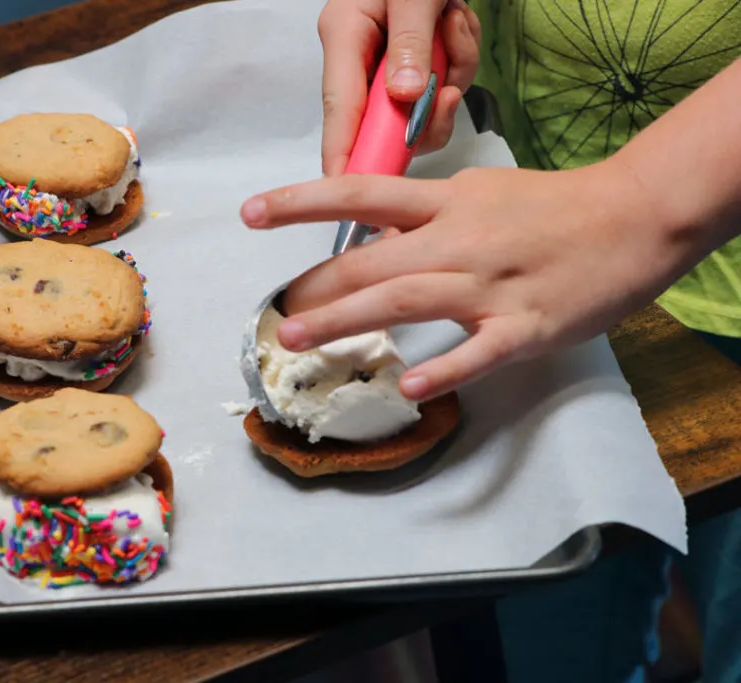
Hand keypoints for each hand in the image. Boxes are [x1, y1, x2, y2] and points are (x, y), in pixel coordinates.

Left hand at [240, 161, 702, 400]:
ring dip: (346, 321)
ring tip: (297, 339)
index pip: (360, 193)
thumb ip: (422, 218)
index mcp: (447, 203)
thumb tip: (368, 238)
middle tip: (274, 314)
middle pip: (372, 261)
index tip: (252, 213)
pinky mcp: (525, 324)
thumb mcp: (478, 194)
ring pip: (406, 300)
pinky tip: (408, 386)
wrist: (633, 217)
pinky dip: (444, 367)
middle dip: (315, 287)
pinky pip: (479, 351)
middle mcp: (459, 240)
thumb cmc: (551, 207)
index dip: (302, 202)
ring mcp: (490, 284)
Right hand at [319, 0, 480, 175]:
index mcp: (344, 37)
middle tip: (449, 88)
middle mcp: (361, 56)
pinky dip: (460, 57)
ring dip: (452, 71)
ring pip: (422, 103)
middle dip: (427, 109)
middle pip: (386, 118)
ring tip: (456, 24)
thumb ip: (409, 42)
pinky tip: (458, 22)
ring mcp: (388, 61)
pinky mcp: (414, 60)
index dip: (343, 155)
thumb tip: (404, 98)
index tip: (347, 193)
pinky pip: (442, 81)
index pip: (340, 111)